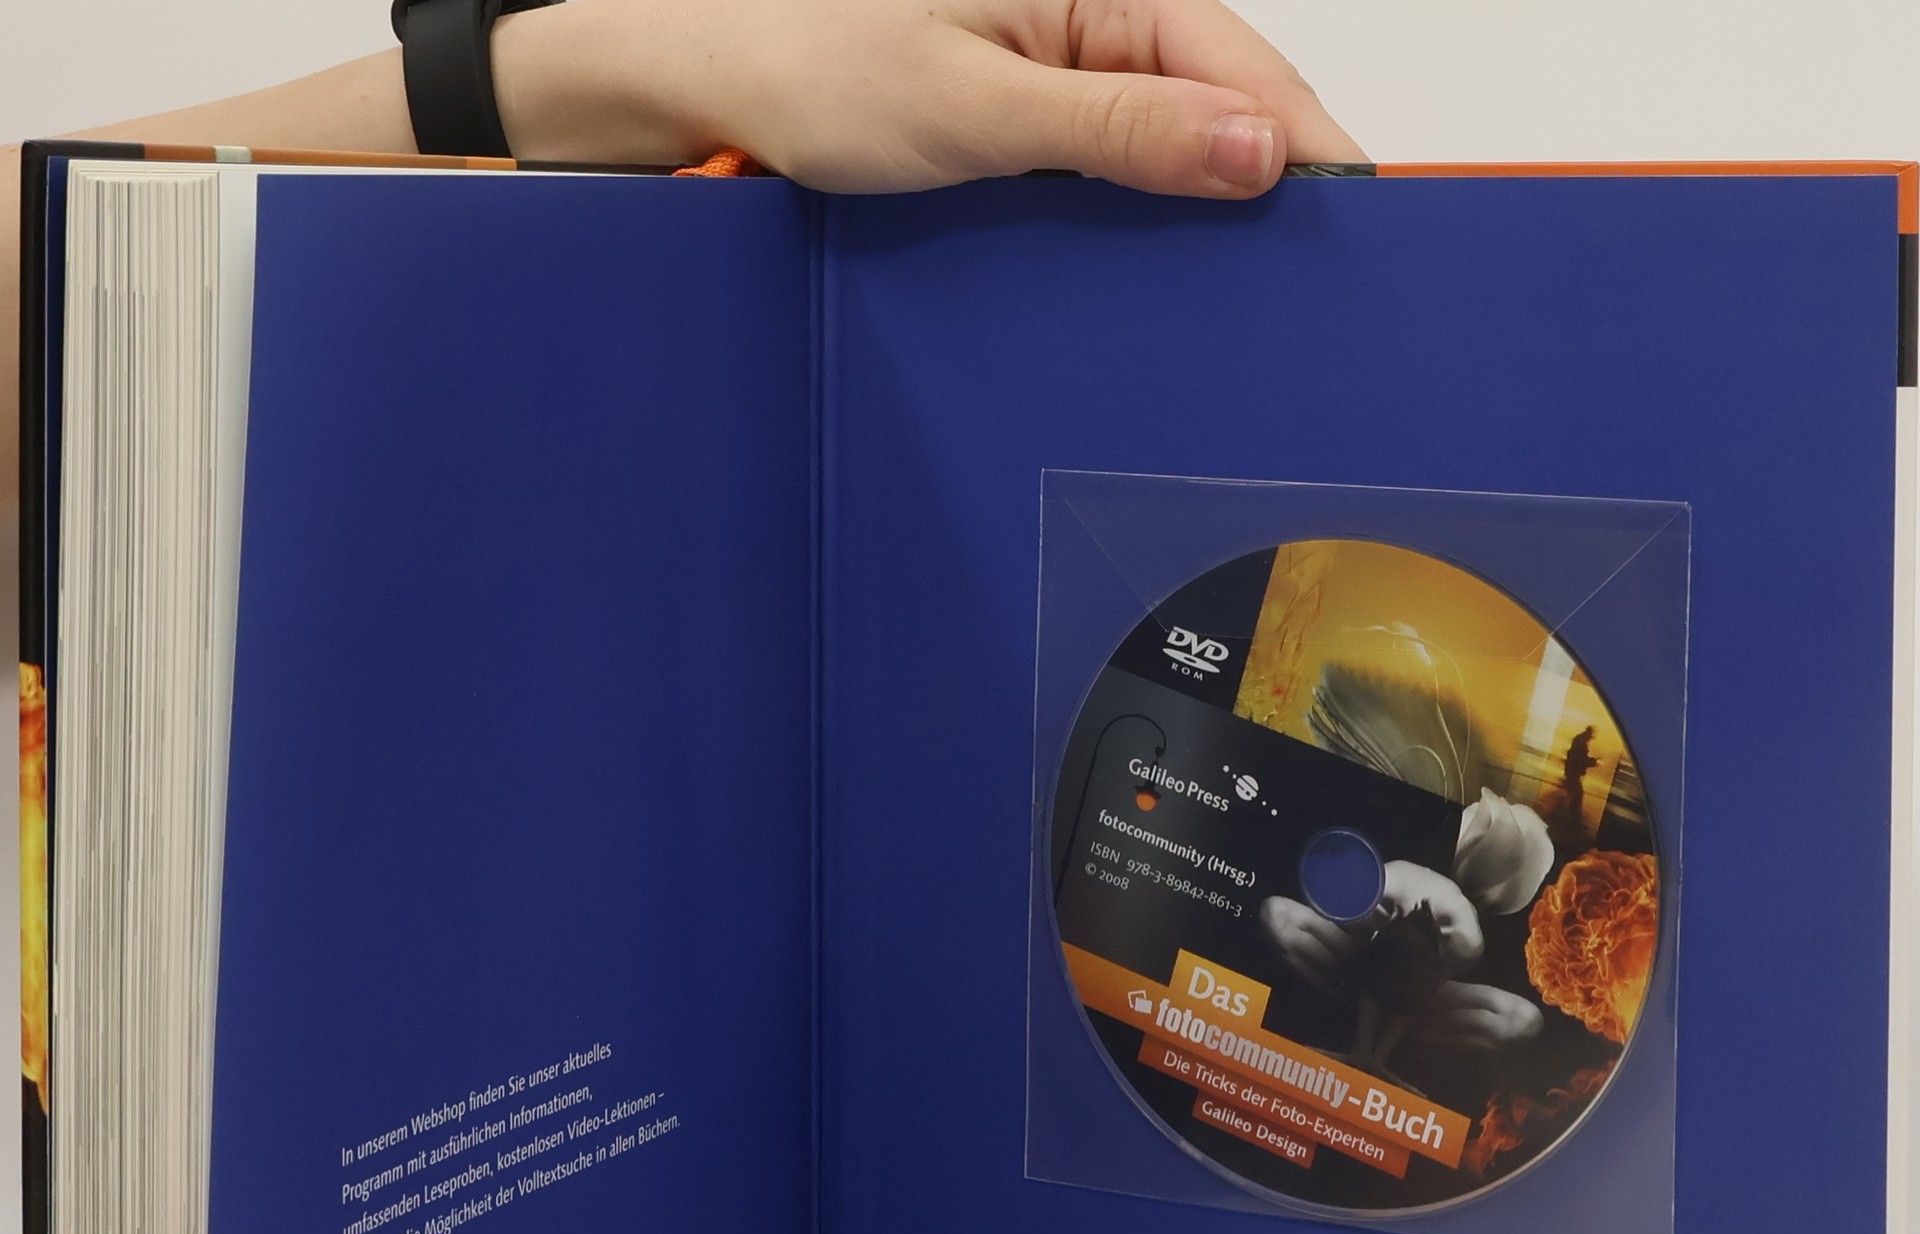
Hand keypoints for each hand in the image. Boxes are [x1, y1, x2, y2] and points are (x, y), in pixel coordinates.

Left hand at [496, 0, 1364, 195]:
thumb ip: (1120, 129)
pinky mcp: (1032, 99)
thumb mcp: (979, 107)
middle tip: (1315, 278)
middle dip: (1272, 178)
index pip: (1247, 63)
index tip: (1362, 223)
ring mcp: (1063, 55)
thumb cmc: (813, 64)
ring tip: (1258, 278)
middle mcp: (1092, 6)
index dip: (1309, 146)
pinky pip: (1121, 148)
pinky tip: (1172, 251)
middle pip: (1224, 94)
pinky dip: (1152, 200)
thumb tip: (1254, 149)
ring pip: (1177, 126)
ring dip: (1213, 198)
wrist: (710, 74)